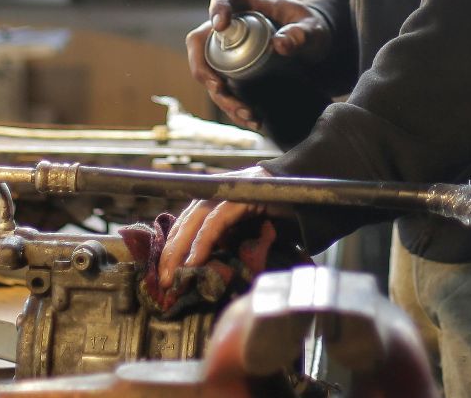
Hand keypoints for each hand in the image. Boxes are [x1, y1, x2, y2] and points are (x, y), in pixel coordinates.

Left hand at [158, 165, 271, 288]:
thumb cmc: (280, 215)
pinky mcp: (242, 194)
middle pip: (186, 220)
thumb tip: (205, 267)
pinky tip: (194, 261)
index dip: (172, 245)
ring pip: (196, 219)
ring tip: (173, 274)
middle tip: (162, 280)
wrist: (308, 194)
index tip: (163, 272)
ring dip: (181, 249)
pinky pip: (216, 221)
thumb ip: (228, 240)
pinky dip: (203, 242)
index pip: (186, 221)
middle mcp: (219, 189)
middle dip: (170, 251)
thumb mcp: (247, 231)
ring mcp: (230, 188)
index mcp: (217, 197)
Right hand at [184, 0, 331, 131]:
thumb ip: (301, 33)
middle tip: (221, 89)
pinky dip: (233, 108)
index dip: (216, 8)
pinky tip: (253, 121)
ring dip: (220, 96)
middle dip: (204, 69)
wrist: (312, 46)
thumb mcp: (312, 27)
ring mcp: (229, 49)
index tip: (220, 26)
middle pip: (201, 41)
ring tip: (247, 114)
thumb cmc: (310, 27)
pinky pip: (223, 89)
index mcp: (248, 3)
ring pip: (209, 71)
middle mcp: (231, 25)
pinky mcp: (234, 71)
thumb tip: (281, 45)